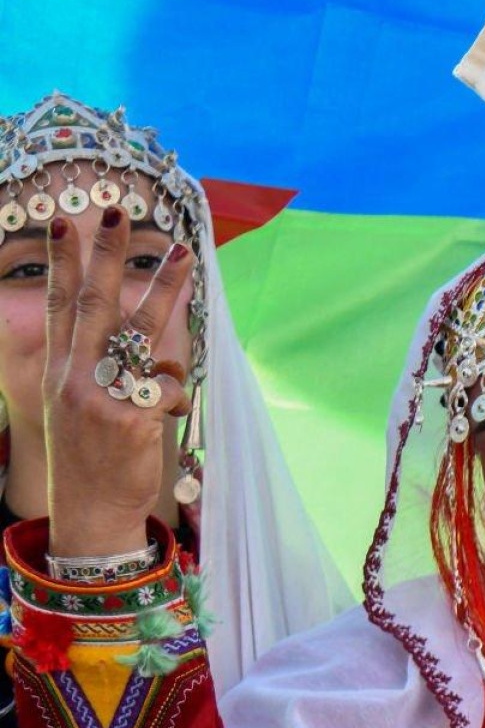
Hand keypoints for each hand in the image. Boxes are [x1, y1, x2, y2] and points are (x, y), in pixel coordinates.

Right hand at [42, 211, 195, 558]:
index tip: (64, 223)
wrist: (89, 513)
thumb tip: (135, 335)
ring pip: (139, 331)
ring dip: (164, 289)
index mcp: (57, 373)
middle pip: (94, 304)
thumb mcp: (73, 408)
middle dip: (107, 255)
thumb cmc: (89, 458)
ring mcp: (100, 397)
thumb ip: (93, 368)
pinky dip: (175, 392)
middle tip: (118, 214)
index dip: (62, 263)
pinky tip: (170, 410)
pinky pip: (167, 386)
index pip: (58, 307)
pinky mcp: (130, 419)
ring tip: (184, 255)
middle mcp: (73, 378)